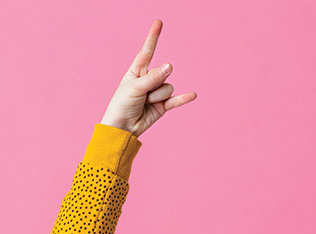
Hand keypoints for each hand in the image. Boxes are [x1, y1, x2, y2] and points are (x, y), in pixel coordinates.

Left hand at [99, 20, 196, 137]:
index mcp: (137, 71)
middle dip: (154, 85)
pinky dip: (184, 98)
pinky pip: (176, 100)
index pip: (147, 51)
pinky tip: (193, 95)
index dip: (153, 37)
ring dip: (158, 96)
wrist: (122, 128)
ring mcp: (157, 92)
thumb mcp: (135, 88)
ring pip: (168, 87)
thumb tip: (170, 66)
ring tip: (146, 104)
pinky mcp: (163, 105)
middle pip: (162, 73)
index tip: (158, 23)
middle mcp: (149, 79)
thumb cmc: (122, 105)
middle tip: (141, 96)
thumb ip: (153, 77)